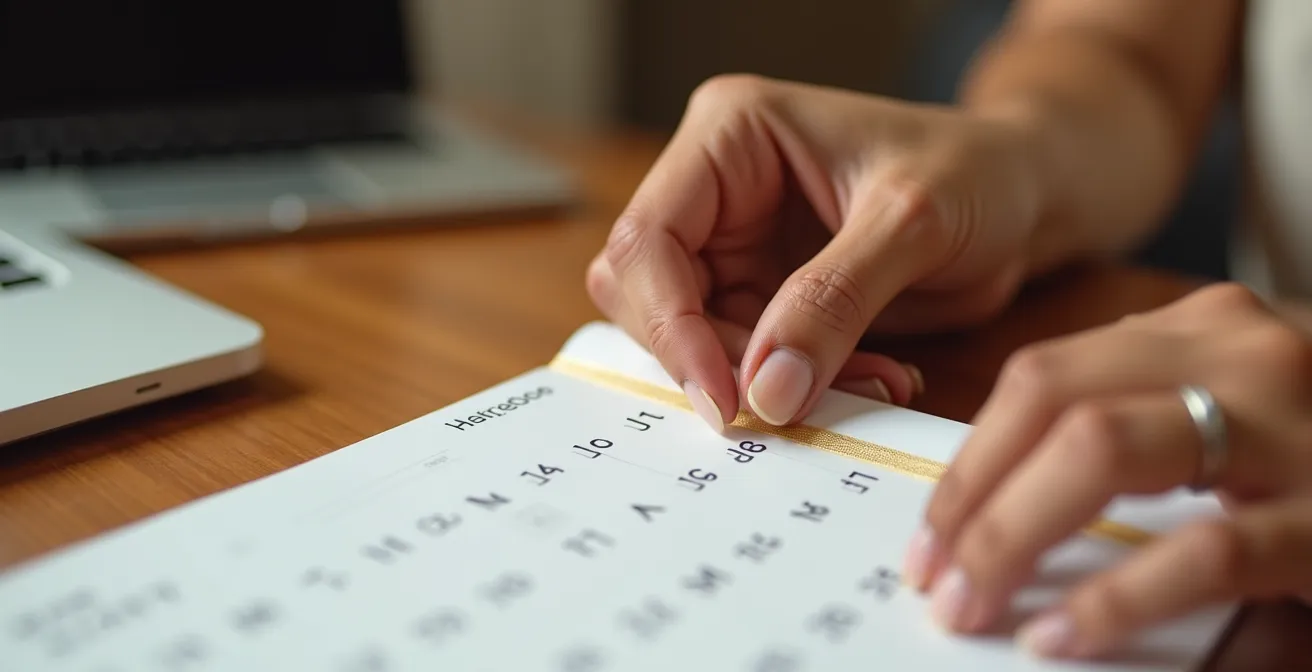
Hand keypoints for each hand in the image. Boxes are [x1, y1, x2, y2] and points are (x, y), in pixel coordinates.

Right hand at [587, 75, 1043, 430]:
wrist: (1027, 197)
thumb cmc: (978, 172)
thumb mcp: (911, 222)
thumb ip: (833, 301)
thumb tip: (764, 391)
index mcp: (729, 135)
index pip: (650, 239)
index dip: (671, 326)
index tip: (724, 398)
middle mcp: (714, 190)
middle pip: (649, 296)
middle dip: (715, 358)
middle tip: (788, 403)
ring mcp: (733, 246)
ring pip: (692, 339)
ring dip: (763, 381)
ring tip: (865, 381)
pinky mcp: (761, 295)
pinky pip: (746, 361)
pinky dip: (798, 387)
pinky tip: (872, 377)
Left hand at [903, 283, 1311, 658]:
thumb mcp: (1236, 418)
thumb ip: (1139, 432)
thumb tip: (999, 508)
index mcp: (1203, 331)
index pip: (1042, 377)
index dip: (970, 458)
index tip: (928, 529)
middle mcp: (1243, 354)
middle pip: (1052, 403)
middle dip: (973, 498)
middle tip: (933, 576)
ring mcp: (1296, 425)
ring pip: (1103, 450)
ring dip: (1014, 536)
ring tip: (972, 603)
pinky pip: (1204, 550)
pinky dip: (1117, 597)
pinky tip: (1063, 635)